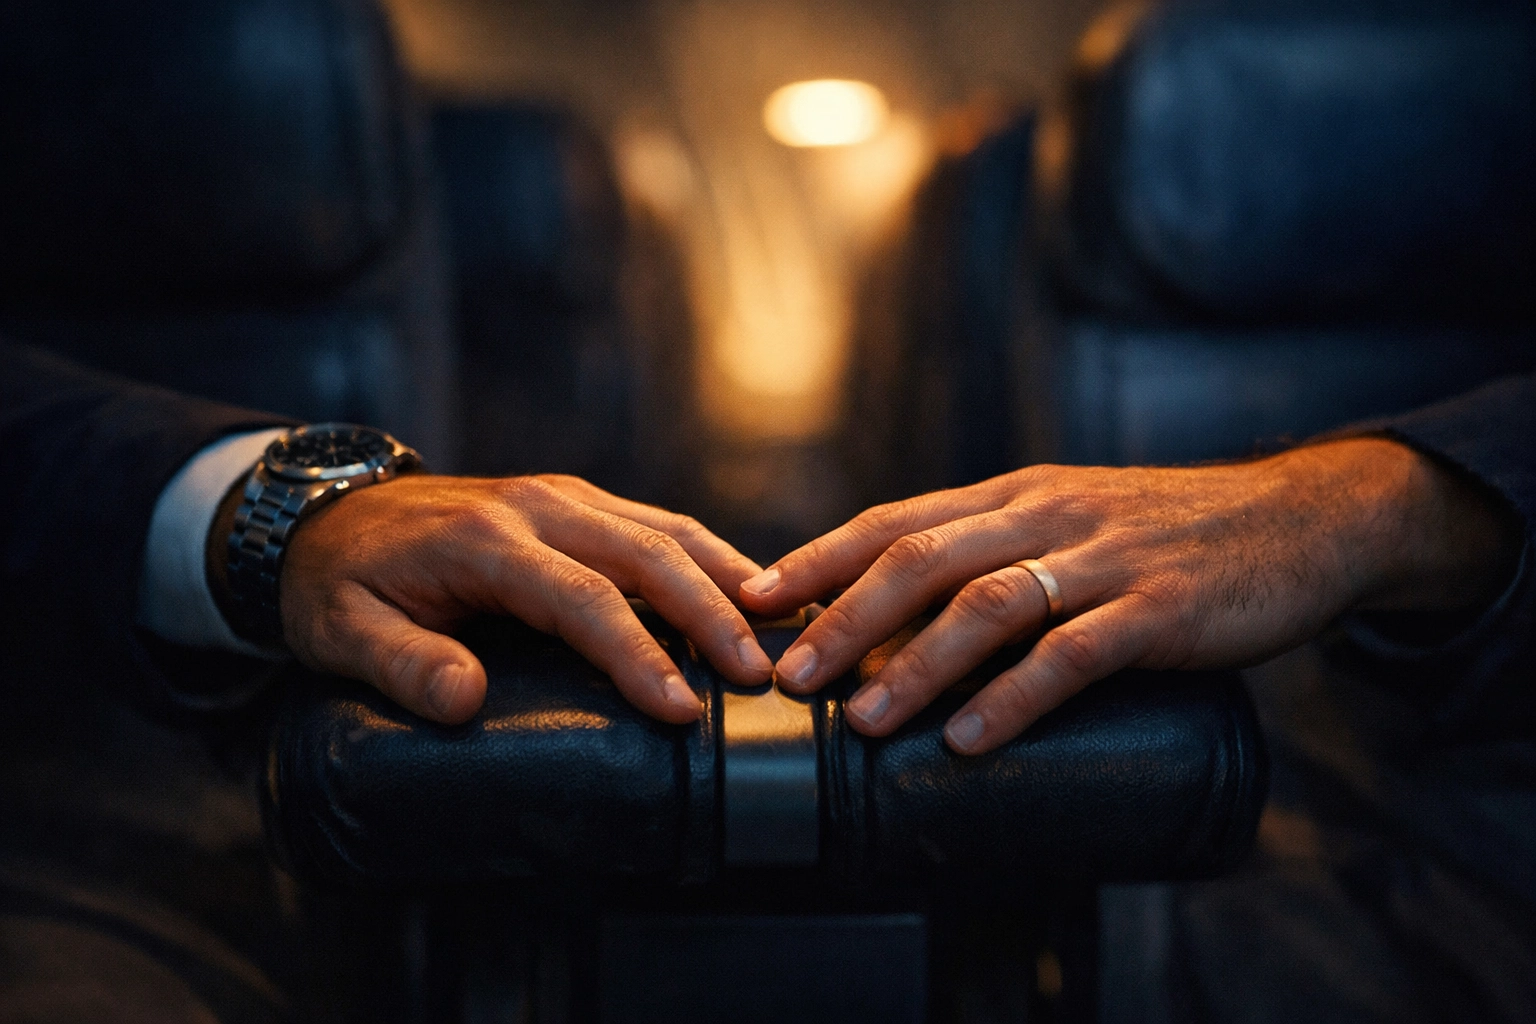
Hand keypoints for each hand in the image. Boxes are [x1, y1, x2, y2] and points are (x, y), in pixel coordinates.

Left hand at [258, 474, 773, 724]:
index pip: (581, 598)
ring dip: (726, 580)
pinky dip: (708, 557)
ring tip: (778, 632)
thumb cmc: (339, 582)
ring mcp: (563, 496)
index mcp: (486, 540)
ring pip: (666, 528)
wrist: (328, 513)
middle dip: (711, 616)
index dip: (636, 653)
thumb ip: (402, 663)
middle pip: (648, 553)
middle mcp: (538, 506)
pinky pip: (656, 524)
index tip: (681, 708)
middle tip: (759, 676)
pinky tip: (744, 592)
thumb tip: (465, 702)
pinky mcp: (577, 500)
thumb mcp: (343, 629)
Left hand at [739, 439, 1520, 753]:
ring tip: (863, 722)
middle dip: (844, 620)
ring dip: (915, 666)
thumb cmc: (1168, 534)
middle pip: (921, 560)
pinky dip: (1014, 699)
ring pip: (987, 605)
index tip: (753, 597)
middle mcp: (1046, 515)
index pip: (895, 520)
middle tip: (786, 678)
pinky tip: (970, 740)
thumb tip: (903, 628)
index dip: (819, 558)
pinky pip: (1072, 654)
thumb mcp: (1071, 523)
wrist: (1299, 519)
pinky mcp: (1159, 608)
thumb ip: (997, 556)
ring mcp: (1103, 559)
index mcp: (1015, 496)